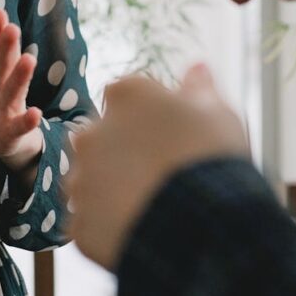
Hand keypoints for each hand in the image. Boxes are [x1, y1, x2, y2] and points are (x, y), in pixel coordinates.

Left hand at [0, 7, 44, 172]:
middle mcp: (2, 79)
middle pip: (5, 61)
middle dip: (9, 46)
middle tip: (11, 29)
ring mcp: (9, 102)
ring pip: (16, 88)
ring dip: (22, 75)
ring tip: (29, 60)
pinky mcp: (13, 127)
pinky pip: (21, 124)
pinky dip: (28, 120)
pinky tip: (35, 113)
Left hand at [66, 64, 248, 270]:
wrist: (201, 226)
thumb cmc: (211, 159)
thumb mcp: (216, 113)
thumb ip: (200, 88)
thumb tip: (197, 68)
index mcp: (125, 95)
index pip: (128, 95)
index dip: (152, 115)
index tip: (174, 134)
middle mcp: (91, 131)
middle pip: (104, 136)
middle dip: (126, 150)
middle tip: (163, 171)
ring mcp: (81, 179)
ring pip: (94, 179)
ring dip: (114, 187)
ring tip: (153, 203)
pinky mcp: (79, 223)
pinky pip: (93, 220)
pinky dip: (111, 224)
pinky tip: (142, 227)